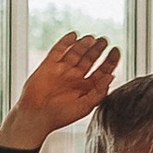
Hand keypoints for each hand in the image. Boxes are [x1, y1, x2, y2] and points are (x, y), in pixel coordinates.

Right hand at [0, 33, 119, 151]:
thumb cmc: (59, 116)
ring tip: (91, 39)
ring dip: (84, 45)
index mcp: (86, 88)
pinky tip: (74, 36)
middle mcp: (75, 77)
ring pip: (76, 53)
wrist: (36, 116)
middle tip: (104, 40)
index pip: (101, 71)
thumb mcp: (85, 106)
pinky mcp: (48, 65)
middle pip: (90, 59)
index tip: (116, 51)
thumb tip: (110, 77)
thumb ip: (98, 92)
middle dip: (98, 50)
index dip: (110, 61)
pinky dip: (65, 42)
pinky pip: (58, 50)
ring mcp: (62, 70)